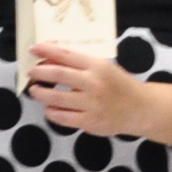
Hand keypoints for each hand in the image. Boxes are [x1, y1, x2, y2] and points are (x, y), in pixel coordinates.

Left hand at [26, 42, 146, 136]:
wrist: (140, 109)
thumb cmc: (120, 85)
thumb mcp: (104, 68)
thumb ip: (81, 64)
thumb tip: (51, 60)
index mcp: (98, 66)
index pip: (66, 55)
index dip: (46, 51)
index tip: (33, 49)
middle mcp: (94, 83)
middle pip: (58, 74)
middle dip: (39, 72)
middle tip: (31, 72)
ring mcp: (91, 104)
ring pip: (56, 98)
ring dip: (41, 93)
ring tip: (35, 90)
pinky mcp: (89, 122)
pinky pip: (63, 118)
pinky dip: (52, 113)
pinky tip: (49, 109)